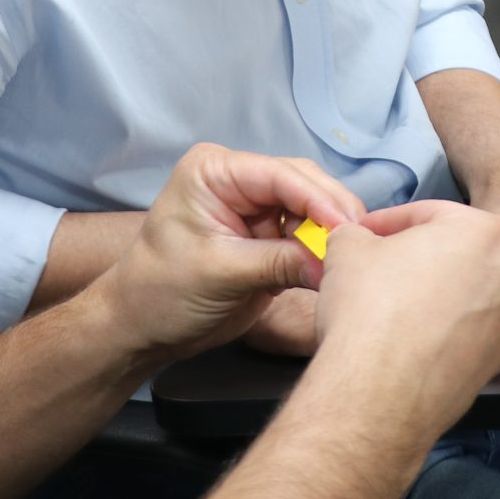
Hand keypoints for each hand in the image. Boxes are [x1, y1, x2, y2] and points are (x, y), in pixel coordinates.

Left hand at [92, 144, 366, 363]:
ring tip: (347, 261)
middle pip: (304, 186)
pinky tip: (335, 267)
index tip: (347, 229)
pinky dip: (323, 252)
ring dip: (330, 234)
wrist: (141, 327)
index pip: (281, 175)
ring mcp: (255, 209)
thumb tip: (330, 263)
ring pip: (313, 210)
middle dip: (331, 215)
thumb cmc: (159, 292)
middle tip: (358, 247)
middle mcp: (238, 181)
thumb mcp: (219, 273)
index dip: (319, 201)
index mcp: (215, 171)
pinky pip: (308, 237)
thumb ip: (277, 263)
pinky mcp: (268, 238)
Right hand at [238, 200, 499, 358]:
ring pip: (475, 290)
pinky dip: (449, 329)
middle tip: (388, 263)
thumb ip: (356, 233)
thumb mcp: (347, 248)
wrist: (379, 391)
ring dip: (442, 290)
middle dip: (428, 252)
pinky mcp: (499, 360)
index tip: (367, 233)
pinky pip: (473, 331)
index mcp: (483, 231)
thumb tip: (355, 239)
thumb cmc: (371, 312)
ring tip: (399, 303)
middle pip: (464, 249)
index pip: (430, 213)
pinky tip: (414, 337)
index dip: (389, 222)